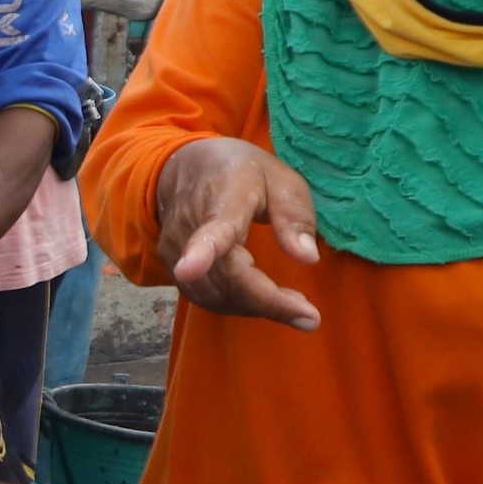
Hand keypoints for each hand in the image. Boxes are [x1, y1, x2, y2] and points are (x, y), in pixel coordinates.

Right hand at [154, 138, 324, 329]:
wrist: (186, 167)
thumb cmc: (242, 171)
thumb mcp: (281, 179)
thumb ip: (295, 216)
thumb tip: (308, 258)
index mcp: (223, 197)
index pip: (211, 229)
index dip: (200, 252)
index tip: (188, 270)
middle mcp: (189, 226)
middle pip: (224, 278)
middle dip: (267, 301)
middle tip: (309, 316)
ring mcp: (175, 250)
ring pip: (216, 294)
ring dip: (257, 307)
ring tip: (294, 305)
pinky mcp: (173, 268)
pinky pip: (208, 297)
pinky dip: (241, 304)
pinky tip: (265, 298)